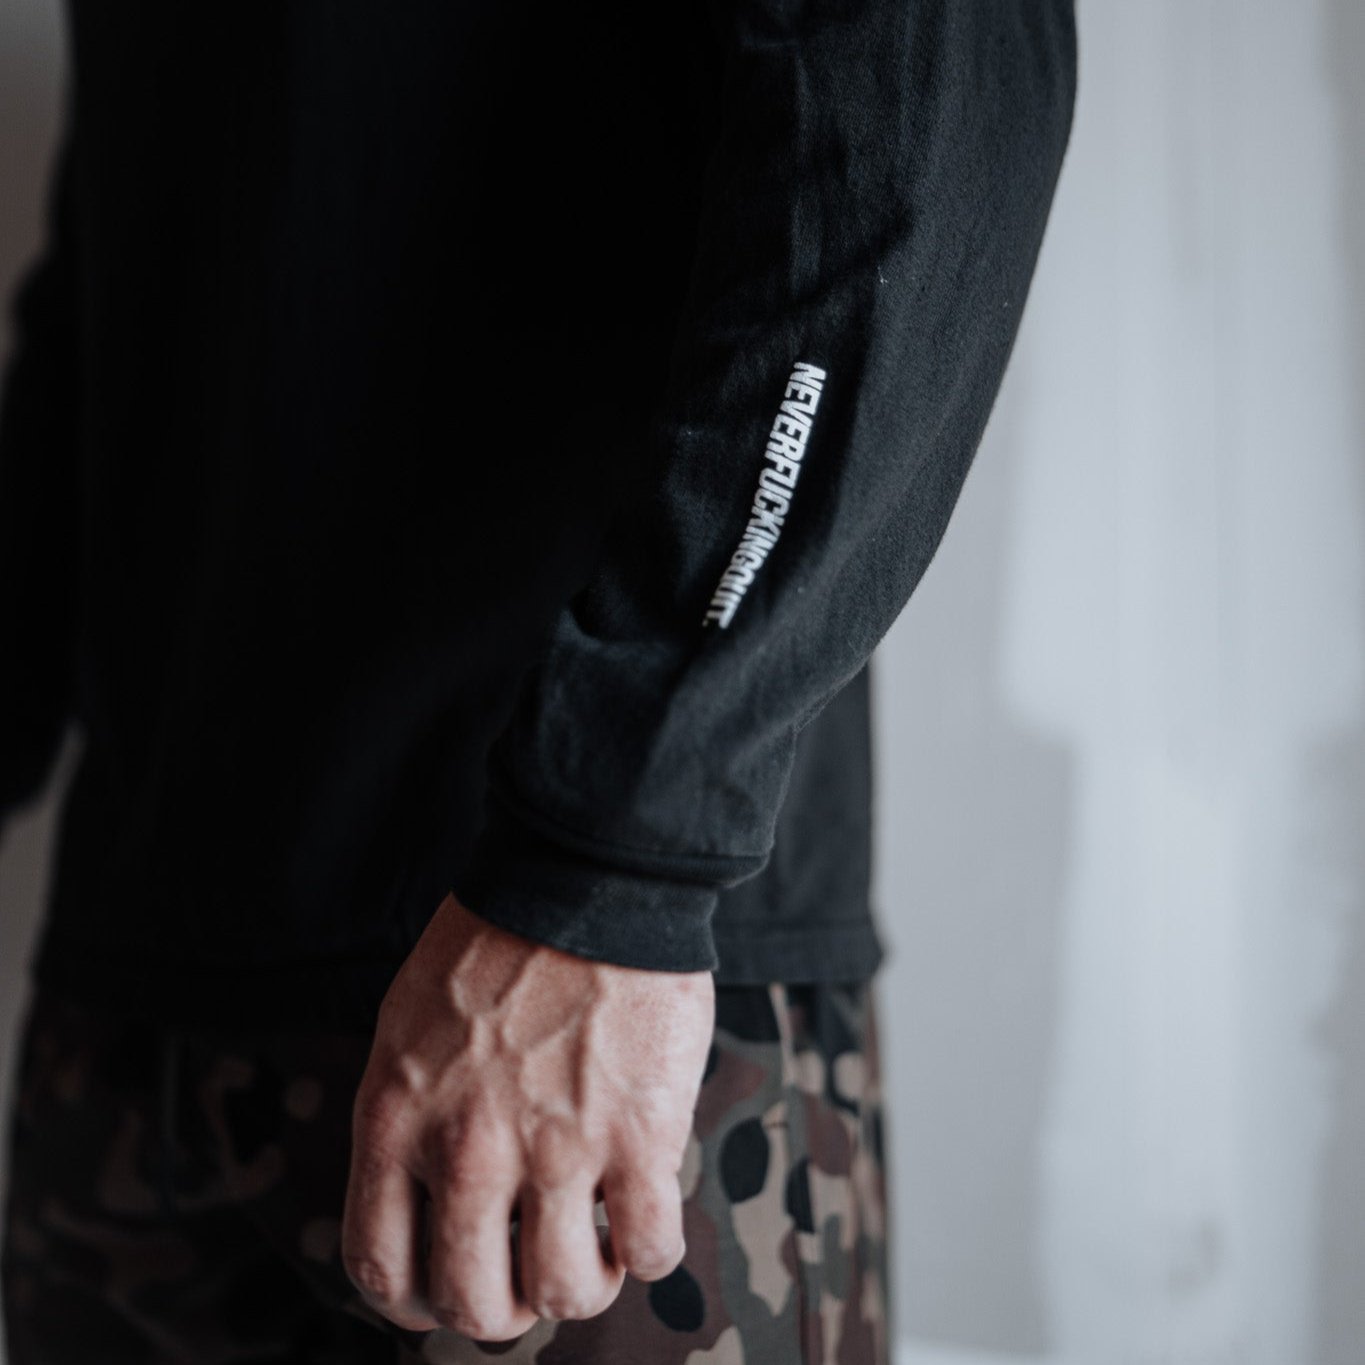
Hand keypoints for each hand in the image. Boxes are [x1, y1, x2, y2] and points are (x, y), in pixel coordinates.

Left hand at [340, 891, 714, 1340]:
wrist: (584, 881)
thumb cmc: (496, 941)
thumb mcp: (409, 1026)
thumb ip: (407, 1113)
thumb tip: (420, 1189)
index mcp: (399, 1118)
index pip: (380, 1266)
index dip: (415, 1305)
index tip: (446, 1295)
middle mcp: (468, 1149)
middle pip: (474, 1302)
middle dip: (505, 1309)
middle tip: (530, 1273)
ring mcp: (556, 1147)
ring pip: (567, 1293)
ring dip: (585, 1285)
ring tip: (598, 1244)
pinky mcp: (639, 1135)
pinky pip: (654, 1248)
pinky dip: (653, 1252)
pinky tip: (647, 1215)